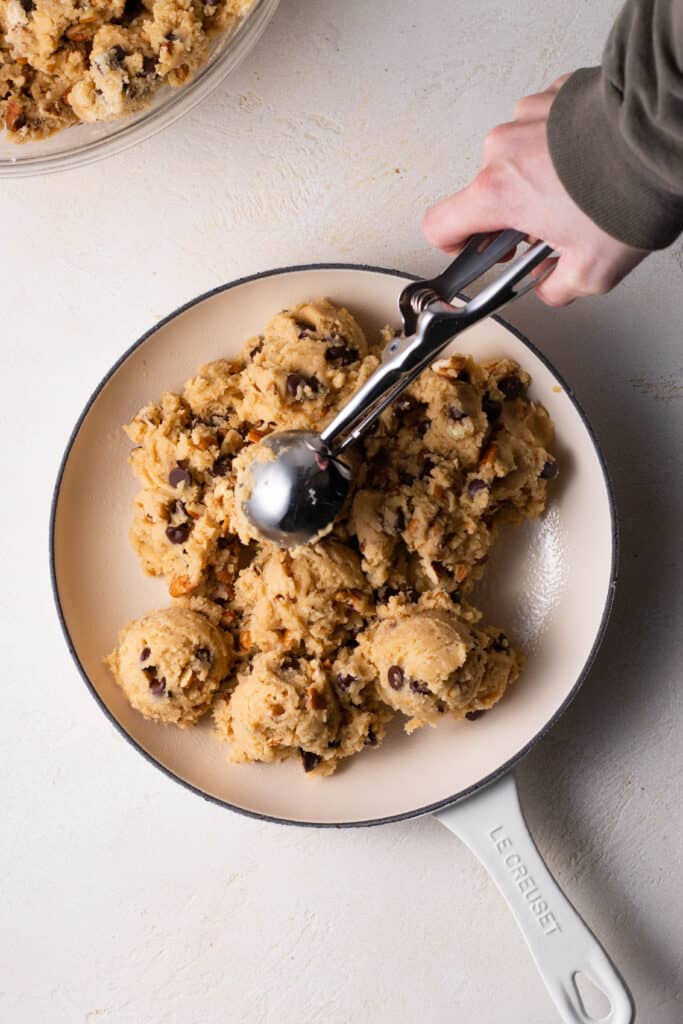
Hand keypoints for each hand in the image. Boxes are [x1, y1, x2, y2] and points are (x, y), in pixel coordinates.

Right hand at [422, 75, 647, 305]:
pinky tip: (590, 162)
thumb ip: (555, 288)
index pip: (440, 225)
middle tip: (551, 229)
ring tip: (580, 192)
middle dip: (515, 214)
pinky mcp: (556, 95)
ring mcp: (528, 116)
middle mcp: (503, 149)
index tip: (475, 251)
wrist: (664, 135)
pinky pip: (544, 128)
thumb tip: (548, 286)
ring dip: (539, 178)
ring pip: (517, 158)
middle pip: (488, 193)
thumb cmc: (627, 193)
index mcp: (498, 193)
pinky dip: (561, 147)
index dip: (454, 245)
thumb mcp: (592, 272)